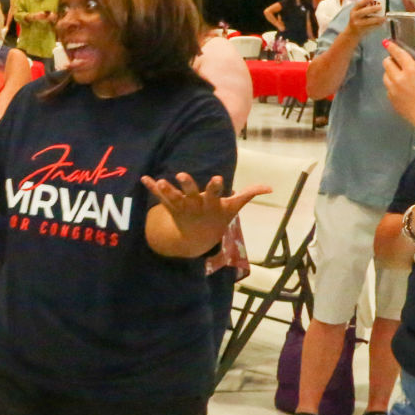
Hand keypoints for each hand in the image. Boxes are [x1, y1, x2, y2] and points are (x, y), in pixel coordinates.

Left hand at [141, 173, 271, 247]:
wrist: (197, 239)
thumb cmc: (218, 218)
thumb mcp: (234, 207)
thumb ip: (249, 194)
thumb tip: (271, 187)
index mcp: (211, 204)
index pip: (214, 194)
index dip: (215, 187)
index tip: (216, 178)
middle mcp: (195, 205)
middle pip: (191, 195)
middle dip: (187, 186)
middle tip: (181, 175)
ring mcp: (182, 207)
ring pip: (173, 198)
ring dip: (166, 190)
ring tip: (160, 181)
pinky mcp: (170, 207)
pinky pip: (159, 198)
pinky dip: (151, 189)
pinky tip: (143, 178)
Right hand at [346, 0, 384, 34]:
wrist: (352, 33)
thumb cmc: (357, 20)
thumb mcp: (357, 13)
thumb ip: (364, 7)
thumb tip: (376, 3)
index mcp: (354, 10)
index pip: (359, 3)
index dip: (366, 0)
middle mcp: (354, 16)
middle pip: (364, 11)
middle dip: (373, 9)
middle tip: (380, 7)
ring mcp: (358, 24)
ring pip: (369, 21)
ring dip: (378, 19)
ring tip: (384, 18)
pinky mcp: (362, 30)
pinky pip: (371, 27)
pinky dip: (377, 25)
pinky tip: (381, 23)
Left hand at [382, 39, 414, 137]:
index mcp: (411, 70)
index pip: (397, 54)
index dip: (391, 46)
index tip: (386, 42)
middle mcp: (398, 78)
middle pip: (387, 63)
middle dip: (392, 59)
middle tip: (400, 62)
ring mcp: (392, 90)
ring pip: (385, 75)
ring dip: (391, 72)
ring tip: (402, 76)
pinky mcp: (390, 100)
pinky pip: (388, 87)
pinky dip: (392, 84)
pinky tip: (403, 89)